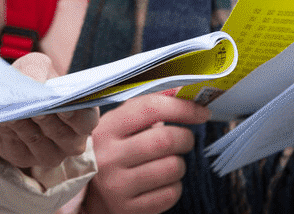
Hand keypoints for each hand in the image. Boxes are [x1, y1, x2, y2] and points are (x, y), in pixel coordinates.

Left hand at [0, 53, 98, 168]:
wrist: (9, 94)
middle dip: (46, 119)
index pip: (87, 121)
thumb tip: (36, 85)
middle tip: (33, 107)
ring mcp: (47, 153)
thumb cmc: (32, 78)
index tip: (62, 107)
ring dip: (23, 125)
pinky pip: (17, 147)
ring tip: (12, 110)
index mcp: (83, 117)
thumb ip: (38, 70)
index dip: (77, 116)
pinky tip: (2, 118)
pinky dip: (9, 131)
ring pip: (37, 141)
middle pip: (62, 135)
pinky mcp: (23, 158)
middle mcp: (70, 141)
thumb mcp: (36, 66)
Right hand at [83, 93, 210, 213]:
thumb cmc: (113, 151)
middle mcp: (107, 157)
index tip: (201, 111)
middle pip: (165, 140)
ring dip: (180, 163)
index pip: (149, 108)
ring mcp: (117, 186)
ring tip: (168, 162)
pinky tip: (162, 182)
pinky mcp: (128, 209)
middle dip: (186, 137)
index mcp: (106, 128)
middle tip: (186, 139)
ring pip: (172, 168)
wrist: (92, 196)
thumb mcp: (120, 125)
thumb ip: (148, 106)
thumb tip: (182, 91)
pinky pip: (170, 194)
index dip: (181, 107)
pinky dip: (175, 186)